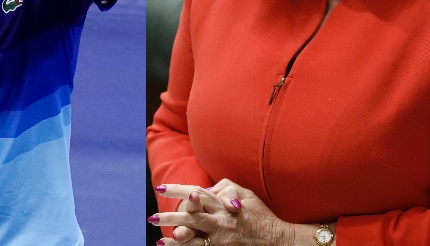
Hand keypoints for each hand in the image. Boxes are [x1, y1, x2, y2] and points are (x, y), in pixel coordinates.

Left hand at [151, 180, 292, 245]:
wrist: (277, 241)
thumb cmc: (260, 216)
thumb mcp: (246, 195)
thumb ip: (226, 188)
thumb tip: (208, 189)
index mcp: (223, 205)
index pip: (196, 194)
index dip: (177, 190)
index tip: (161, 188)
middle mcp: (220, 221)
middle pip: (190, 217)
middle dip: (169, 217)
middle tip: (152, 217)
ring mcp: (221, 239)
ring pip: (193, 239)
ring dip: (175, 241)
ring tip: (160, 240)